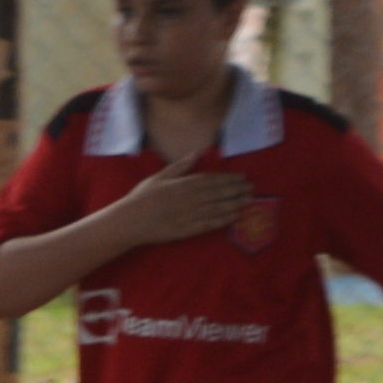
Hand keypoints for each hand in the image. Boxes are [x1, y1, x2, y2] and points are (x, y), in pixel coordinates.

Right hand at [111, 165, 251, 247]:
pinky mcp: (189, 229)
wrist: (130, 222)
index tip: (242, 177)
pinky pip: (211, 223)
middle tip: (251, 188)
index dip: (229, 178)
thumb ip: (180, 166)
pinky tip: (235, 217)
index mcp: (184, 184)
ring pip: (219, 207)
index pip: (212, 180)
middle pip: (219, 193)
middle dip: (237, 190)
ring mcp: (191, 214)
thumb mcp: (159, 177)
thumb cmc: (141, 198)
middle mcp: (191, 198)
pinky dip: (224, 220)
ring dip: (236, 203)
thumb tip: (197, 153)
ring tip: (249, 200)